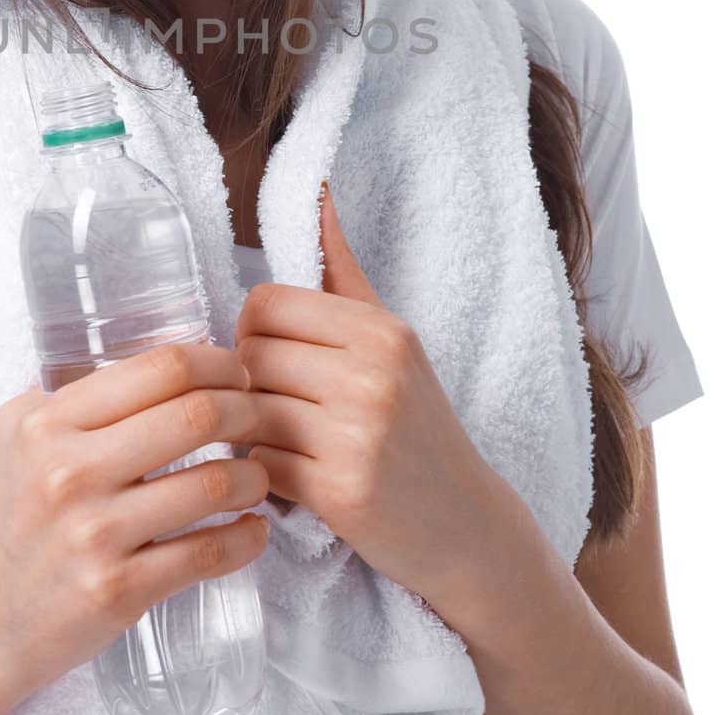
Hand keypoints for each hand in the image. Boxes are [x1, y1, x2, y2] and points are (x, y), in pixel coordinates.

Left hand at [234, 181, 504, 605]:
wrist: (467, 525)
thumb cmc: (416, 423)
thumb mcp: (390, 337)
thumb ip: (341, 268)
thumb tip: (316, 189)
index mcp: (381, 331)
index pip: (264, 304)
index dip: (253, 332)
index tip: (273, 359)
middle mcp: (372, 375)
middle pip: (250, 356)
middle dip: (248, 383)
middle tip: (273, 405)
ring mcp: (357, 434)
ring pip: (248, 410)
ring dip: (249, 430)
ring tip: (277, 440)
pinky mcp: (341, 491)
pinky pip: (258, 464)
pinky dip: (260, 472)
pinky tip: (287, 476)